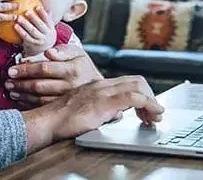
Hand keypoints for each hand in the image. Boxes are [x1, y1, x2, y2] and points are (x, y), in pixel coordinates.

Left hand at [5, 44, 102, 105]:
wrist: (97, 87)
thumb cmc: (83, 66)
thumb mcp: (77, 53)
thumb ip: (62, 50)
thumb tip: (49, 52)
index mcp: (72, 70)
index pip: (44, 69)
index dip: (26, 69)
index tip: (12, 70)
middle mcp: (70, 86)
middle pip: (39, 85)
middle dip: (20, 83)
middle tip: (7, 81)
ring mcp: (66, 99)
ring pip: (39, 98)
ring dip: (23, 95)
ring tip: (11, 90)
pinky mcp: (63, 108)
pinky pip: (43, 107)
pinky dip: (29, 104)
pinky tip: (20, 100)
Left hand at [16, 7, 55, 56]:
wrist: (44, 51)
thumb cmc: (44, 33)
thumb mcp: (48, 26)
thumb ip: (46, 16)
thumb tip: (45, 3)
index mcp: (51, 28)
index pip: (48, 19)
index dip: (43, 13)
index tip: (37, 6)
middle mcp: (46, 35)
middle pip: (40, 26)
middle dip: (33, 18)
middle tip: (26, 11)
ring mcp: (39, 41)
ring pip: (32, 32)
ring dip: (25, 25)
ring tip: (18, 18)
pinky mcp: (32, 45)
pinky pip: (25, 37)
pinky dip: (20, 32)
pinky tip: (14, 26)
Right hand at [23, 76, 164, 152]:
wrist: (47, 122)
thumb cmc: (62, 120)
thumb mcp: (88, 112)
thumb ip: (104, 110)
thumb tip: (117, 115)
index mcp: (99, 86)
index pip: (129, 82)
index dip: (144, 94)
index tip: (149, 110)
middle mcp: (102, 85)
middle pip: (137, 81)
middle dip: (151, 96)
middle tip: (155, 114)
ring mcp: (103, 92)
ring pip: (138, 86)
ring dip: (152, 102)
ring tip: (155, 116)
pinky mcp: (103, 102)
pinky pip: (133, 98)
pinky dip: (147, 105)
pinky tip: (151, 115)